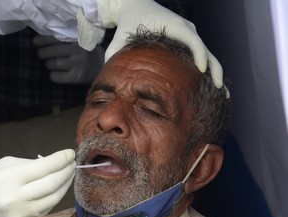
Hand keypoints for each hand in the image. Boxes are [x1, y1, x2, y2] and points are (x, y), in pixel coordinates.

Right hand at [0, 149, 75, 216]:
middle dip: (67, 171)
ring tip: (70, 174)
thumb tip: (53, 163)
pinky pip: (47, 209)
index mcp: (7, 179)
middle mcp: (15, 199)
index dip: (60, 159)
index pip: (43, 167)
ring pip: (54, 198)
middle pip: (52, 183)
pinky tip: (58, 188)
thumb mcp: (2, 165)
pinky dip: (55, 197)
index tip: (70, 153)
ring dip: (66, 184)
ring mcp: (22, 215)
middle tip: (73, 163)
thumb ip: (28, 164)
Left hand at [33, 35, 103, 83]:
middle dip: (44, 53)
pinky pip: (58, 77)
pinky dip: (53, 75)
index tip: (35, 42)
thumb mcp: (74, 44)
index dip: (44, 40)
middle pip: (54, 52)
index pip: (56, 39)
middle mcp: (78, 52)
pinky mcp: (76, 77)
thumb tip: (38, 43)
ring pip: (55, 64)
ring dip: (49, 64)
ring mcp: (78, 65)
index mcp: (76, 42)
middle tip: (41, 55)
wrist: (100, 66)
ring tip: (50, 64)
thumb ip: (59, 43)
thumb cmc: (83, 53)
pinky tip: (55, 74)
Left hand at [93, 0, 225, 93]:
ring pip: (208, 54)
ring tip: (223, 93)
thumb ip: (114, 53)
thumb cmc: (128, 23)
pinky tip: (213, 87)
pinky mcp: (189, 40)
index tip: (202, 70)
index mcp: (172, 26)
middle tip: (219, 89)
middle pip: (206, 49)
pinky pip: (202, 55)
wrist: (136, 6)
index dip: (199, 54)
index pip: (191, 39)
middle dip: (215, 69)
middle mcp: (186, 28)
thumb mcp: (119, 38)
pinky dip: (210, 70)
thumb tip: (108, 73)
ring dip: (216, 72)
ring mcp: (189, 34)